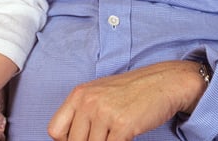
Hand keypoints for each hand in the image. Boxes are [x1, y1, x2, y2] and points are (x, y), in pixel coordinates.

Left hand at [47, 60, 205, 140]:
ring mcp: (105, 113)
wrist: (163, 83)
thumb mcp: (98, 95)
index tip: (80, 140)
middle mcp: (88, 102)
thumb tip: (68, 139)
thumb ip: (82, 113)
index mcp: (78, 95)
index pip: (55, 130)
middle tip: (104, 137)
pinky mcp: (122, 125)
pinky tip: (125, 138)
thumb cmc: (131, 91)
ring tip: (115, 135)